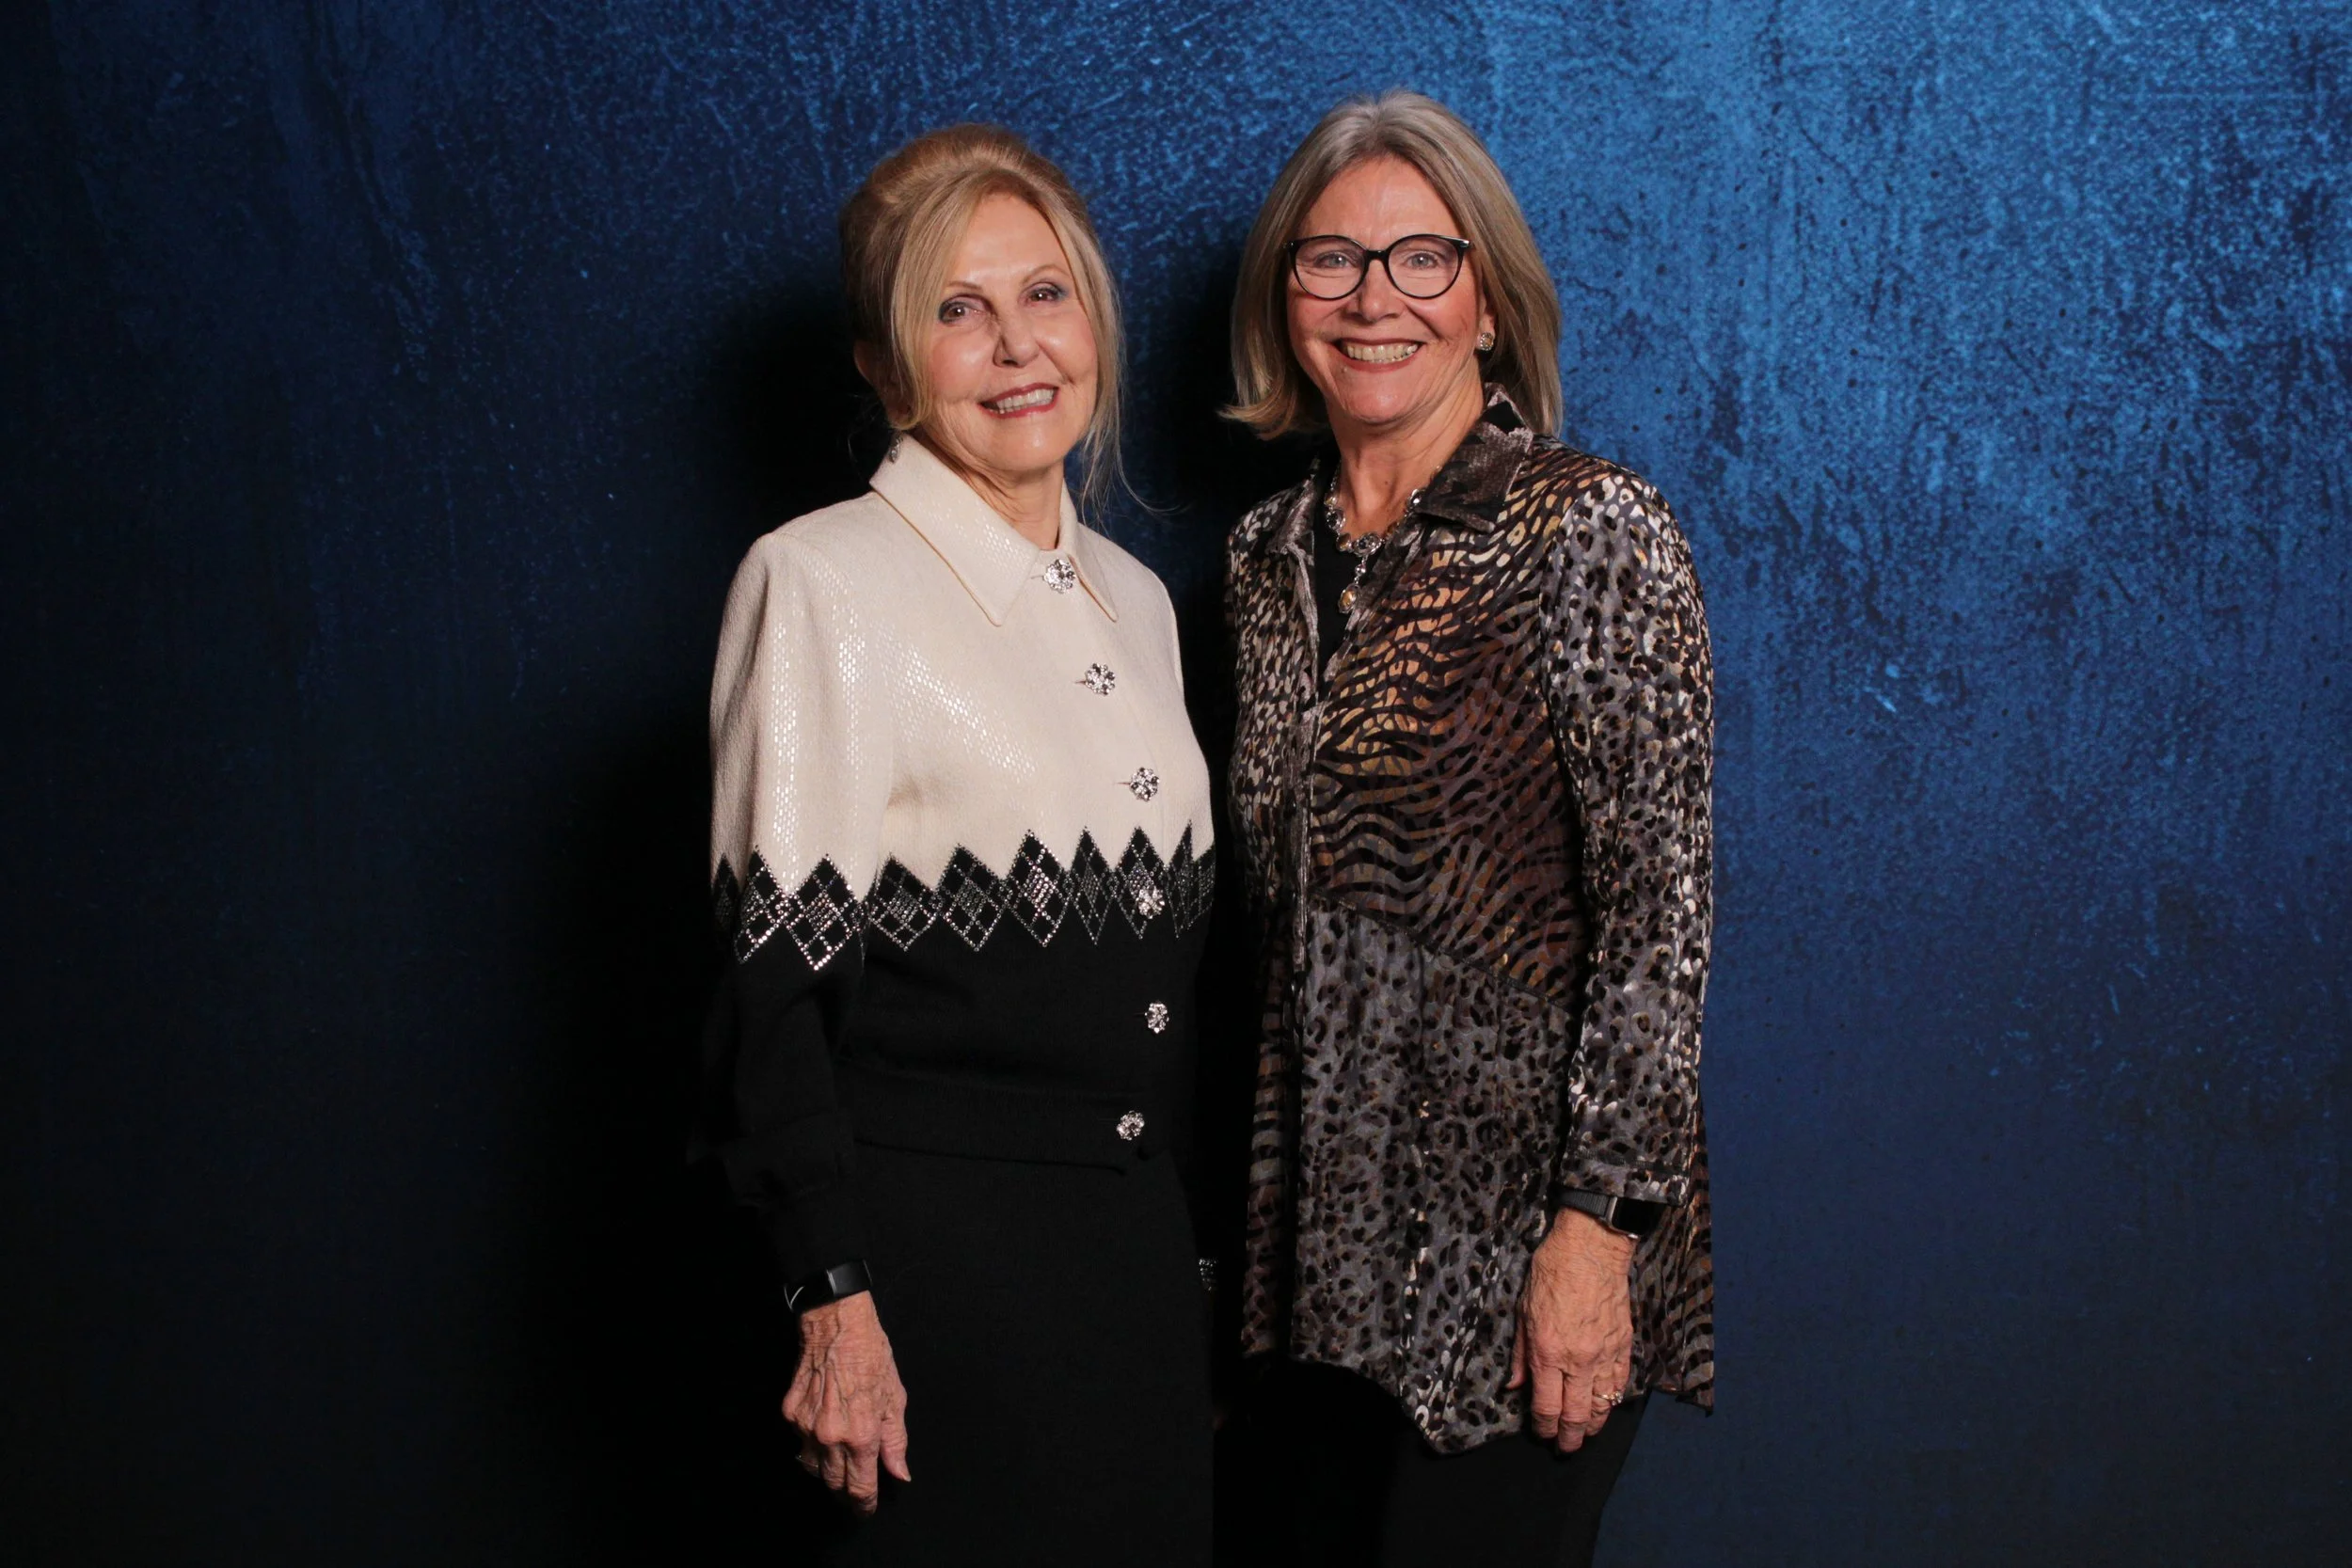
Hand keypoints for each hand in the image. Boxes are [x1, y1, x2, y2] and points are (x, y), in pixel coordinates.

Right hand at [782, 1292, 910, 1514]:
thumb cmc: (871, 1356)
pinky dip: (812, 1446)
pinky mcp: (790, 1414)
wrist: (837, 1325)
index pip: (860, 1488)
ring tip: (840, 1465)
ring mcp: (806, 1426)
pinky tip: (823, 1435)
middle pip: (834, 1485)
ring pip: (812, 1469)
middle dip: (846, 1493)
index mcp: (862, 1435)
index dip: (864, 1505)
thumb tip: (900, 1473)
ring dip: (827, 1473)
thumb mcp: (895, 1399)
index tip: (866, 1510)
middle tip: (855, 1491)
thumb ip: (896, 1442)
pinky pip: (800, 1443)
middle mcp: (831, 1437)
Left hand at [1507, 1208, 1634, 1452]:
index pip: (1546, 1406)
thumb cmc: (1551, 1274)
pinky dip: (1612, 1401)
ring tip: (1586, 1434)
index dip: (1543, 1427)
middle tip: (1566, 1448)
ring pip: (1602, 1405)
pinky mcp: (1624, 1346)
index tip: (1541, 1433)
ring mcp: (1604, 1355)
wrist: (1591, 1250)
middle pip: (1576, 1416)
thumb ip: (1521, 1355)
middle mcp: (1577, 1361)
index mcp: (1547, 1353)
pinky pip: (1620, 1384)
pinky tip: (1605, 1407)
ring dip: (1594, 1425)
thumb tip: (1514, 1386)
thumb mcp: (1523, 1312)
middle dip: (1570, 1439)